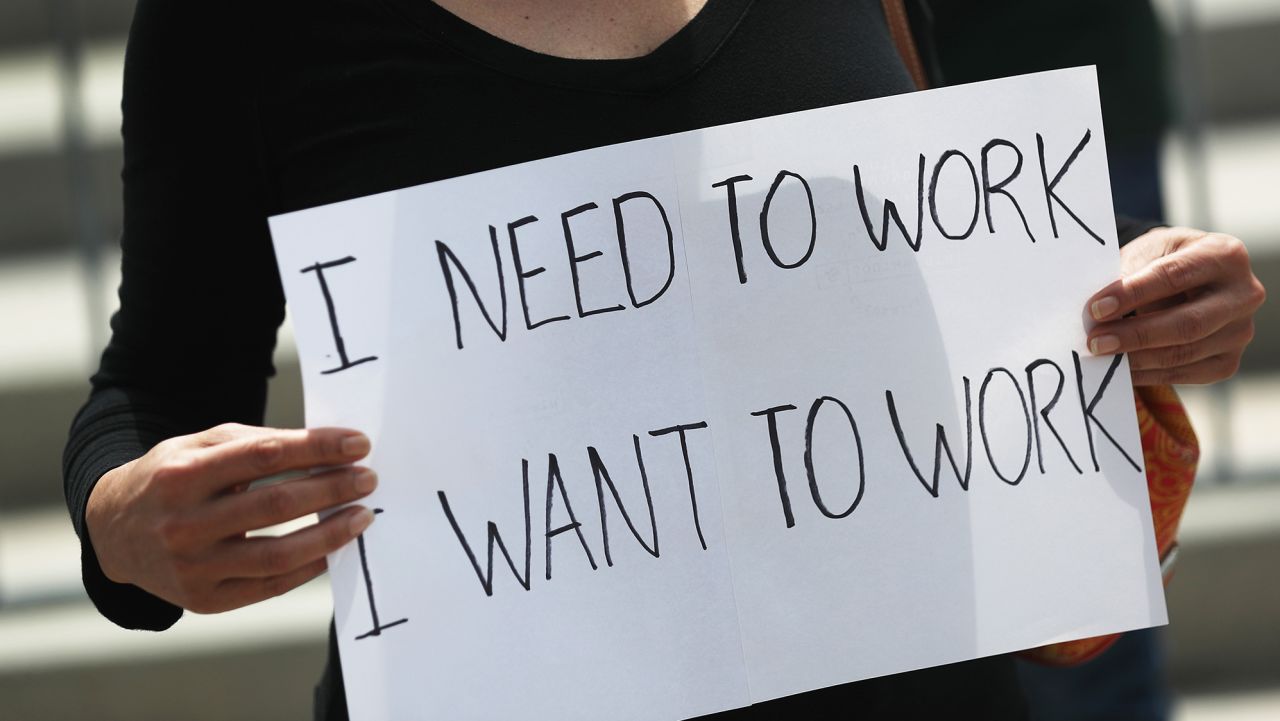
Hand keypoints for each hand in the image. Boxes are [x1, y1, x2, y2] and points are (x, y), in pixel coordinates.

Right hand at [86, 423, 377, 613]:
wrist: (113, 531)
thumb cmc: (172, 478)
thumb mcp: (199, 446)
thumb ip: (257, 444)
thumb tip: (328, 448)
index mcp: (182, 474)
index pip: (266, 456)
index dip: (318, 449)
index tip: (358, 444)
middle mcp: (184, 523)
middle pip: (276, 505)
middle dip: (332, 489)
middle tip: (368, 478)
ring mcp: (192, 566)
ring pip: (277, 554)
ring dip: (330, 534)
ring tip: (361, 516)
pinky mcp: (202, 600)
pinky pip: (269, 586)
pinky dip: (307, 567)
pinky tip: (332, 549)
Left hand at [1085, 226, 1265, 385]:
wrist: (1189, 277)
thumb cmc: (1163, 259)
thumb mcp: (1148, 251)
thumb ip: (1128, 274)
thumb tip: (1097, 311)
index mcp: (1224, 255)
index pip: (1173, 276)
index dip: (1132, 294)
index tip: (1095, 308)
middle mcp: (1243, 294)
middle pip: (1187, 323)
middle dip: (1135, 334)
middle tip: (1095, 342)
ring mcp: (1240, 331)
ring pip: (1184, 353)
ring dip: (1137, 358)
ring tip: (1102, 355)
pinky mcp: (1228, 361)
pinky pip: (1185, 374)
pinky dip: (1148, 374)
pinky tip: (1121, 370)